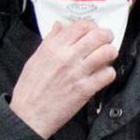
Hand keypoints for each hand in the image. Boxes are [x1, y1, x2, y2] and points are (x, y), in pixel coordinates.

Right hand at [9, 20, 118, 138]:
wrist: (29, 115)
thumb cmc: (30, 88)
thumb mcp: (35, 58)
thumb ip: (50, 40)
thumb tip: (60, 25)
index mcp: (53, 47)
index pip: (82, 26)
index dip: (92, 26)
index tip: (93, 32)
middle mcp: (67, 57)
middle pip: (99, 35)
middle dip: (106, 36)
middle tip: (106, 42)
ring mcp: (78, 73)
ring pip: (107, 52)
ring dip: (110, 53)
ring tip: (106, 58)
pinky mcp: (86, 89)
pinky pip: (108, 74)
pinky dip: (108, 73)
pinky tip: (102, 75)